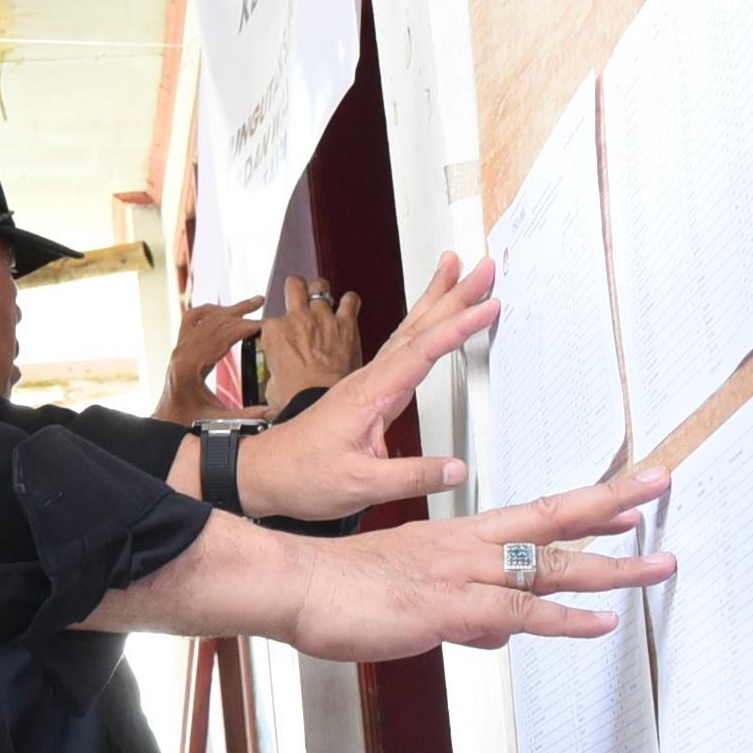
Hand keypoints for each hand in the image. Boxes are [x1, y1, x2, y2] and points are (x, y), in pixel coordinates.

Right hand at [87, 464, 675, 655]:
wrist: (295, 585)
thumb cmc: (342, 591)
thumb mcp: (414, 601)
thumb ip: (466, 618)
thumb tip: (501, 633)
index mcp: (460, 538)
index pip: (537, 515)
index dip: (587, 505)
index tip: (629, 492)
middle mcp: (470, 546)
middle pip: (555, 520)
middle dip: (615, 504)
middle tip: (663, 482)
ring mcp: (463, 574)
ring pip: (550, 565)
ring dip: (612, 567)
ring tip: (660, 562)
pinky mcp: (451, 608)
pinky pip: (520, 613)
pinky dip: (566, 618)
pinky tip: (603, 622)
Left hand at [155, 298, 265, 423]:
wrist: (165, 421)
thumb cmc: (186, 421)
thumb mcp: (217, 421)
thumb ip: (245, 416)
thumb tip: (272, 412)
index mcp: (190, 366)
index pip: (222, 337)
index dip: (245, 327)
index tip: (265, 323)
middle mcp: (182, 352)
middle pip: (216, 323)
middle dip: (242, 313)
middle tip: (263, 305)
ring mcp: (179, 348)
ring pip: (205, 318)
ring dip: (230, 309)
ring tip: (253, 302)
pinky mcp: (180, 348)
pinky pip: (193, 320)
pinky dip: (210, 311)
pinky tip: (225, 310)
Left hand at [235, 254, 492, 522]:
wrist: (265, 473)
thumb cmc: (302, 475)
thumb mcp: (361, 485)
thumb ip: (412, 477)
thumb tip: (455, 469)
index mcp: (370, 394)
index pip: (423, 351)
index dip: (458, 327)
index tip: (487, 306)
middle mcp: (369, 380)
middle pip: (418, 327)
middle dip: (453, 294)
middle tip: (482, 267)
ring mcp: (367, 383)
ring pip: (408, 332)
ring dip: (435, 301)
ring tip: (456, 272)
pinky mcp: (367, 392)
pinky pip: (401, 349)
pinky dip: (421, 328)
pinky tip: (428, 322)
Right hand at [260, 275, 364, 403]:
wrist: (318, 402)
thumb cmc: (295, 397)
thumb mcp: (272, 383)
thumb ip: (277, 369)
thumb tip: (282, 375)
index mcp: (275, 331)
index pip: (272, 319)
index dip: (279, 328)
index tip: (285, 337)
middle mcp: (298, 319)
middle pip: (294, 285)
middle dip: (296, 288)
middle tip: (299, 295)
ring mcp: (322, 318)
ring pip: (321, 286)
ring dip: (321, 292)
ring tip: (323, 299)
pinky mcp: (346, 324)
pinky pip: (350, 300)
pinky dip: (350, 302)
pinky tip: (348, 306)